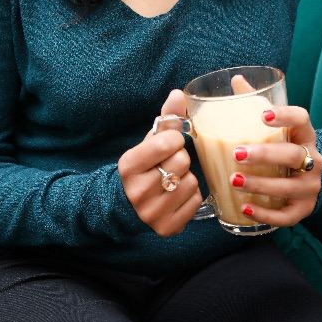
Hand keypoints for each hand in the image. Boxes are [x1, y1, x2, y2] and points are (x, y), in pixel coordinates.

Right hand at [118, 89, 202, 236]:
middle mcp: (137, 192)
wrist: (125, 204)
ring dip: (187, 178)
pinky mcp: (166, 229)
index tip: (170, 143)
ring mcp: (151, 213)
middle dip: (180, 159)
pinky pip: (195, 202)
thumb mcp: (148, 141)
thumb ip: (166, 118)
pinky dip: (191, 196)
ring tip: (173, 179)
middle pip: (182, 162)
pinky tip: (177, 195)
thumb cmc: (143, 166)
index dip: (174, 139)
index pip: (166, 143)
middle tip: (171, 163)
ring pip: (191, 183)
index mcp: (129, 165)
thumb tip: (179, 93)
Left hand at [229, 104, 321, 227]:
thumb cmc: (287, 144)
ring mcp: (311, 186)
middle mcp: (313, 159)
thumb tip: (236, 80)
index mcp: (305, 134)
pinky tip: (245, 209)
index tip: (262, 115)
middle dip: (264, 155)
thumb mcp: (279, 125)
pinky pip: (287, 215)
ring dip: (260, 185)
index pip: (301, 119)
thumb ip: (257, 103)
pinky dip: (266, 215)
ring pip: (288, 187)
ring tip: (234, 180)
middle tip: (237, 153)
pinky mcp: (305, 208)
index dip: (284, 116)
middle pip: (291, 155)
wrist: (315, 176)